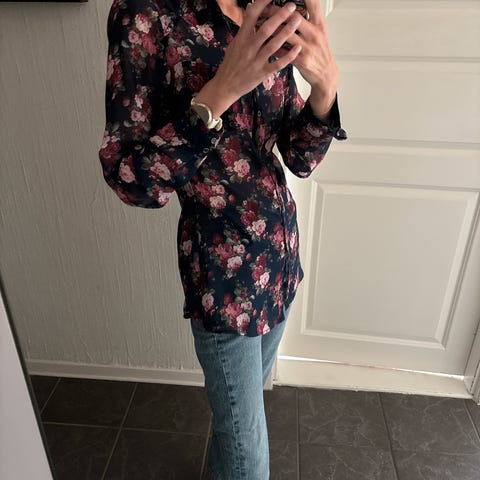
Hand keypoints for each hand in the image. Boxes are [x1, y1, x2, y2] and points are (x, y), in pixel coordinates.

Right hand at [195, 0, 302, 117]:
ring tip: (297, 21)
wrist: (225, 86)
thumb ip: (245, 29)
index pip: (251, 16)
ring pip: (273, 45)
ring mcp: (255, 61)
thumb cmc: (231, 64)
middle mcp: (248, 48)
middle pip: (266, 29)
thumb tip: (250, 9)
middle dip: (279, 16)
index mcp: (241, 38)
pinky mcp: (261, 73)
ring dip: (286, 32)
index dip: (262, 3)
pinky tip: (298, 48)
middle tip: (291, 6)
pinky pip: (277, 64)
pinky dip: (288, 56)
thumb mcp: (234, 44)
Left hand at [268, 0, 337, 118]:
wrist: (326, 74)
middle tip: (264, 9)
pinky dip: (272, 47)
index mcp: (319, 24)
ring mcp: (307, 48)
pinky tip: (264, 44)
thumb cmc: (320, 51)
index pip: (314, 4)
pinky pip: (282, 52)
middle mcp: (314, 34)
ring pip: (285, 35)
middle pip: (293, 18)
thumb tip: (292, 7)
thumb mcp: (320, 31)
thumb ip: (309, 18)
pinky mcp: (301, 61)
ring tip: (260, 25)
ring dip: (271, 29)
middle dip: (276, 11)